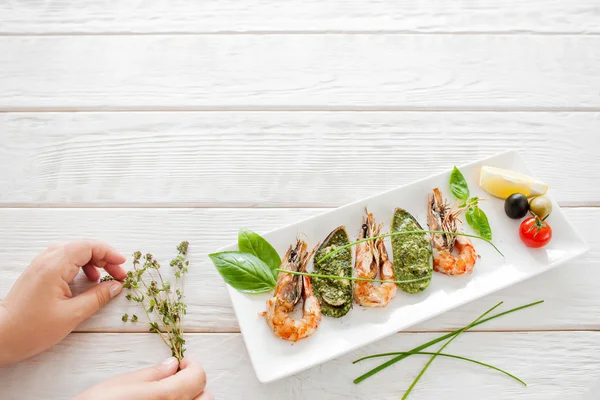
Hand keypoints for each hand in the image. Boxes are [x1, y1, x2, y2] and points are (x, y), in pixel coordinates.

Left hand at [0, 240, 126, 365]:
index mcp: (54, 267)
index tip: (122, 265)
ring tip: (101, 278)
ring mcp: (40, 265)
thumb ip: (97, 297)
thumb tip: (115, 286)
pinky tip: (84, 280)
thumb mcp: (72, 315)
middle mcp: (46, 260)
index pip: (88, 247)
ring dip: (92, 261)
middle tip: (118, 275)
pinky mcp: (37, 273)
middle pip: (81, 247)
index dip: (109, 253)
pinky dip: (79, 266)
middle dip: (103, 258)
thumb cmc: (31, 329)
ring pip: (72, 252)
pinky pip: (63, 260)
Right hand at [76, 357, 210, 399]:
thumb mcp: (121, 385)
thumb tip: (172, 365)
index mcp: (165, 397)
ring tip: (170, 396)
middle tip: (177, 380)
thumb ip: (152, 375)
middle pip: (206, 398)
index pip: (199, 377)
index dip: (192, 366)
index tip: (181, 364)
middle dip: (195, 386)